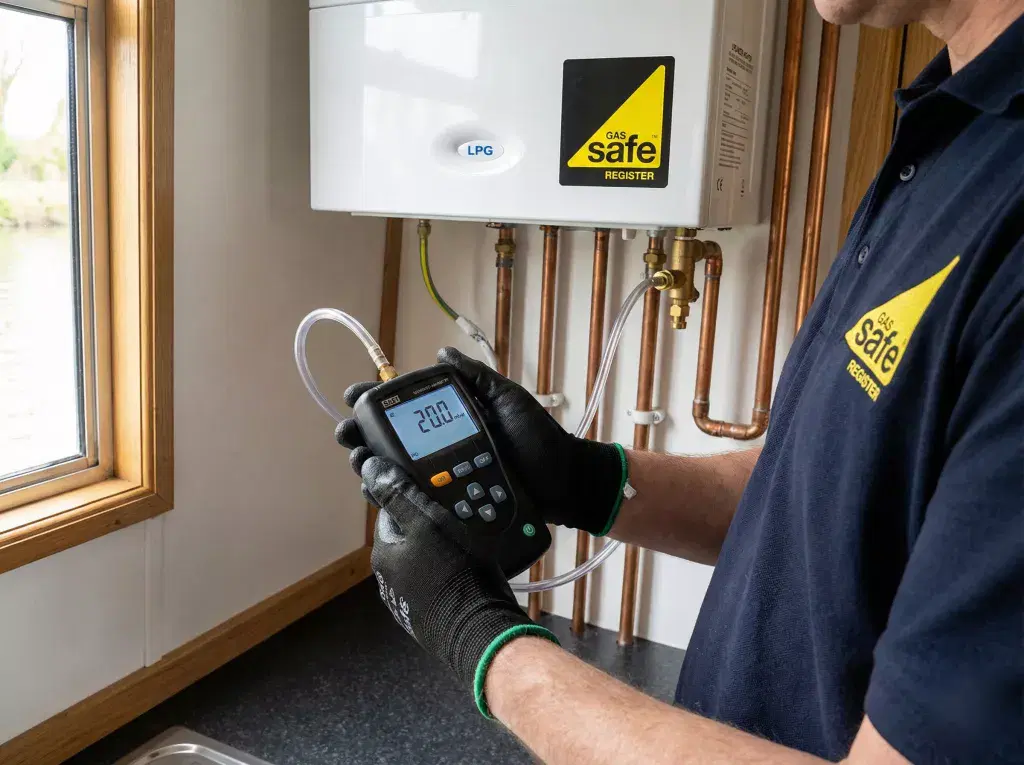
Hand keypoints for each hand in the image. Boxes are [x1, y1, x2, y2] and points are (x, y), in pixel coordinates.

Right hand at [335, 348, 627, 535]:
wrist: (561, 482)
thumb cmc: (539, 438)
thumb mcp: (509, 400)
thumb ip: (477, 378)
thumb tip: (442, 354)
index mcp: (453, 418)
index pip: (407, 408)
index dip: (377, 401)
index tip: (354, 396)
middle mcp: (442, 446)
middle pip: (390, 440)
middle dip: (362, 435)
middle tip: (349, 435)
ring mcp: (443, 476)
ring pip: (394, 471)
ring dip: (370, 465)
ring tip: (361, 460)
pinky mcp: (449, 504)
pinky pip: (413, 499)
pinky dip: (391, 496)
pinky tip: (379, 491)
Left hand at [359, 452, 557, 716]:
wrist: (478, 630)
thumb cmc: (454, 572)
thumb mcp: (427, 522)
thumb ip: (398, 494)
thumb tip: (369, 468)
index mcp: (384, 554)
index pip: (390, 512)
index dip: (413, 498)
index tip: (436, 494)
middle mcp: (389, 579)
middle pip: (407, 538)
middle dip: (428, 526)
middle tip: (457, 519)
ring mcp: (408, 601)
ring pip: (422, 561)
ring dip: (439, 550)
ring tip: (467, 544)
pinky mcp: (429, 617)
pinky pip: (436, 583)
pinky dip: (448, 573)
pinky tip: (467, 571)